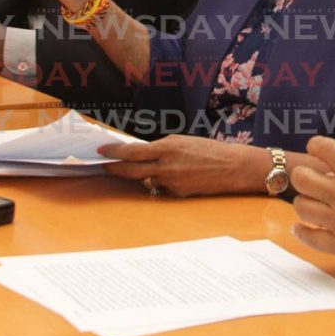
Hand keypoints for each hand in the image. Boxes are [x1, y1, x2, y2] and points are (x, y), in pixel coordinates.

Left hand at [98, 135, 269, 196]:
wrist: (233, 167)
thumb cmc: (210, 150)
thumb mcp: (184, 142)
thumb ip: (163, 148)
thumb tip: (144, 153)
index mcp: (167, 147)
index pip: (132, 151)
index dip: (114, 152)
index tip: (101, 150)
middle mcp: (165, 166)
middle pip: (130, 170)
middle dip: (115, 168)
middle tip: (105, 166)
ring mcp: (170, 182)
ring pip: (146, 180)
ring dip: (143, 175)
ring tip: (147, 169)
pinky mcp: (177, 193)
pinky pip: (162, 187)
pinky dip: (163, 182)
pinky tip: (177, 177)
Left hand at [291, 112, 334, 274]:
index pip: (322, 148)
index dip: (317, 144)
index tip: (322, 149)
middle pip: (302, 178)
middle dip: (305, 172)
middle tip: (315, 174)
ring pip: (302, 208)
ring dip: (305, 200)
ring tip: (316, 200)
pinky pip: (310, 239)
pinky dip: (302, 232)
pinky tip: (305, 227)